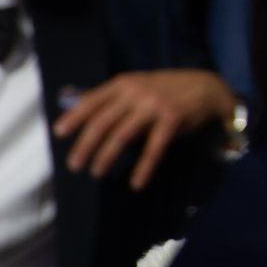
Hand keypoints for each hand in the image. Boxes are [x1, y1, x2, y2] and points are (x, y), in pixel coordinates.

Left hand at [53, 70, 234, 188]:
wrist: (207, 87)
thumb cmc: (167, 90)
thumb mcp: (139, 85)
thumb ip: (114, 98)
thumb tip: (80, 114)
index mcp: (124, 83)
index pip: (92, 100)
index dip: (75, 117)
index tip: (59, 134)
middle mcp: (137, 92)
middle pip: (102, 122)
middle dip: (85, 145)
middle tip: (75, 165)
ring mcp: (155, 106)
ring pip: (122, 135)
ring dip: (106, 156)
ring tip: (97, 172)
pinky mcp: (173, 119)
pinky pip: (154, 148)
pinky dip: (144, 167)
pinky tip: (136, 183)